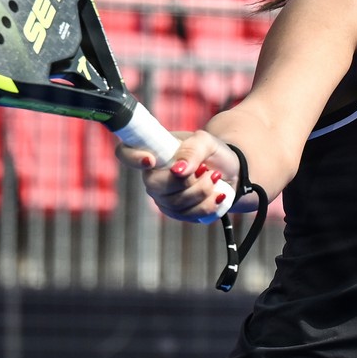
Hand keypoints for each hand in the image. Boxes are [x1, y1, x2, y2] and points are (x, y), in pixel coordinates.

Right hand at [115, 129, 240, 222]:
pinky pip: (187, 215)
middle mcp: (152, 176)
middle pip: (155, 185)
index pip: (126, 152)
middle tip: (206, 169)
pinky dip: (208, 204)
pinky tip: (218, 193)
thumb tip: (178, 170)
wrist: (230, 170)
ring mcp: (162, 197)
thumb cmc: (212, 152)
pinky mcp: (177, 212)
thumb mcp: (207, 141)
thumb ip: (193, 150)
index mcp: (154, 151)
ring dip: (202, 190)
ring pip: (175, 203)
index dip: (132, 157)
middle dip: (186, 180)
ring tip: (215, 177)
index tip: (150, 160)